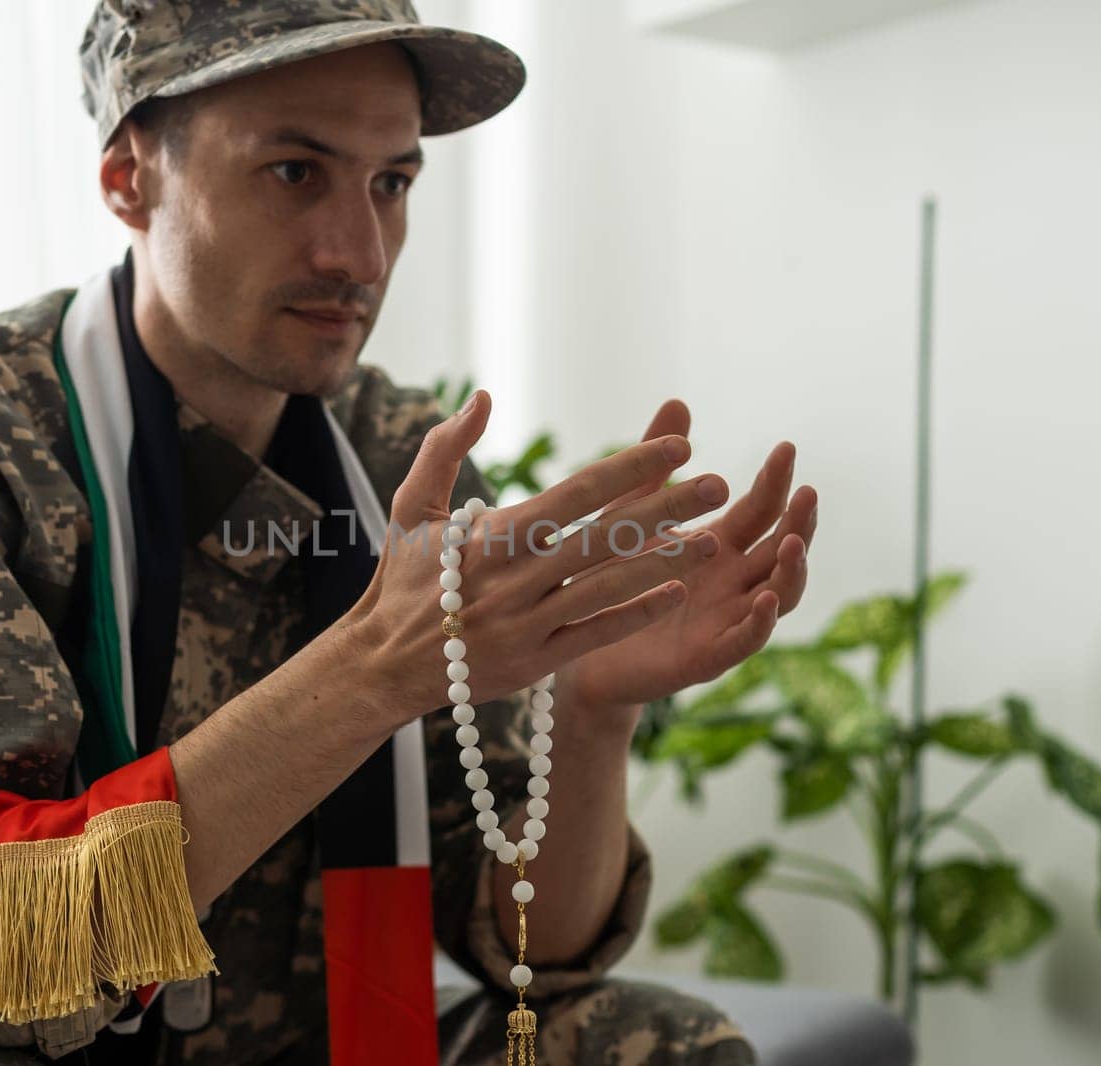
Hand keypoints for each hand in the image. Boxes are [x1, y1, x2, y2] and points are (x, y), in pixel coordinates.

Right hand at [341, 391, 733, 727]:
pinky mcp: (534, 663)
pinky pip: (594, 635)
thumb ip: (445, 447)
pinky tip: (676, 593)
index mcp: (493, 535)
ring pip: (608, 587)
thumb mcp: (411, 507)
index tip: (678, 448)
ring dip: (665, 562)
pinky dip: (635, 615)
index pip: (576, 493)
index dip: (630, 468)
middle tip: (719, 486)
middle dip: (666, 508)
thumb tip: (482, 396)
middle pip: (605, 537)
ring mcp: (527, 623)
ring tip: (713, 541)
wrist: (381, 664)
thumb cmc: (403, 579)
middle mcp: (515, 578)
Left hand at [556, 399, 816, 715]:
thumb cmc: (608, 574)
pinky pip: (742, 642)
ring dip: (791, 572)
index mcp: (720, 545)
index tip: (787, 448)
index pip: (760, 510)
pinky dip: (759, 622)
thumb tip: (679, 401)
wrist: (572, 639)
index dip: (776, 482)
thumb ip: (655, 463)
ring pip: (778, 597)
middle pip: (782, 551)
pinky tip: (765, 600)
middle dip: (800, 524)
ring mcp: (724, 620)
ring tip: (793, 544)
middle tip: (807, 494)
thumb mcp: (629, 512)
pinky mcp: (705, 657)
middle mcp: (732, 582)